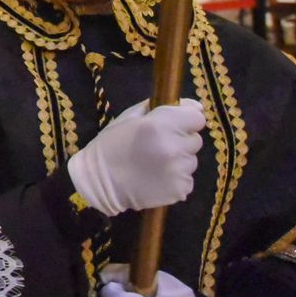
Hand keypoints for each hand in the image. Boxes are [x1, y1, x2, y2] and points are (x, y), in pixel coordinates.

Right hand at [67, 98, 204, 215]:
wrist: (98, 182)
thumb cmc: (112, 145)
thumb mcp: (131, 117)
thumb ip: (164, 108)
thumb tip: (196, 107)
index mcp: (160, 125)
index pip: (197, 118)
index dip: (186, 121)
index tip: (173, 127)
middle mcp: (173, 147)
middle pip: (195, 140)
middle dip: (181, 142)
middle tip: (157, 148)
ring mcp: (178, 170)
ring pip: (191, 161)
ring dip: (178, 162)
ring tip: (154, 165)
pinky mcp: (180, 190)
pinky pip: (187, 180)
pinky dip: (175, 180)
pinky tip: (156, 179)